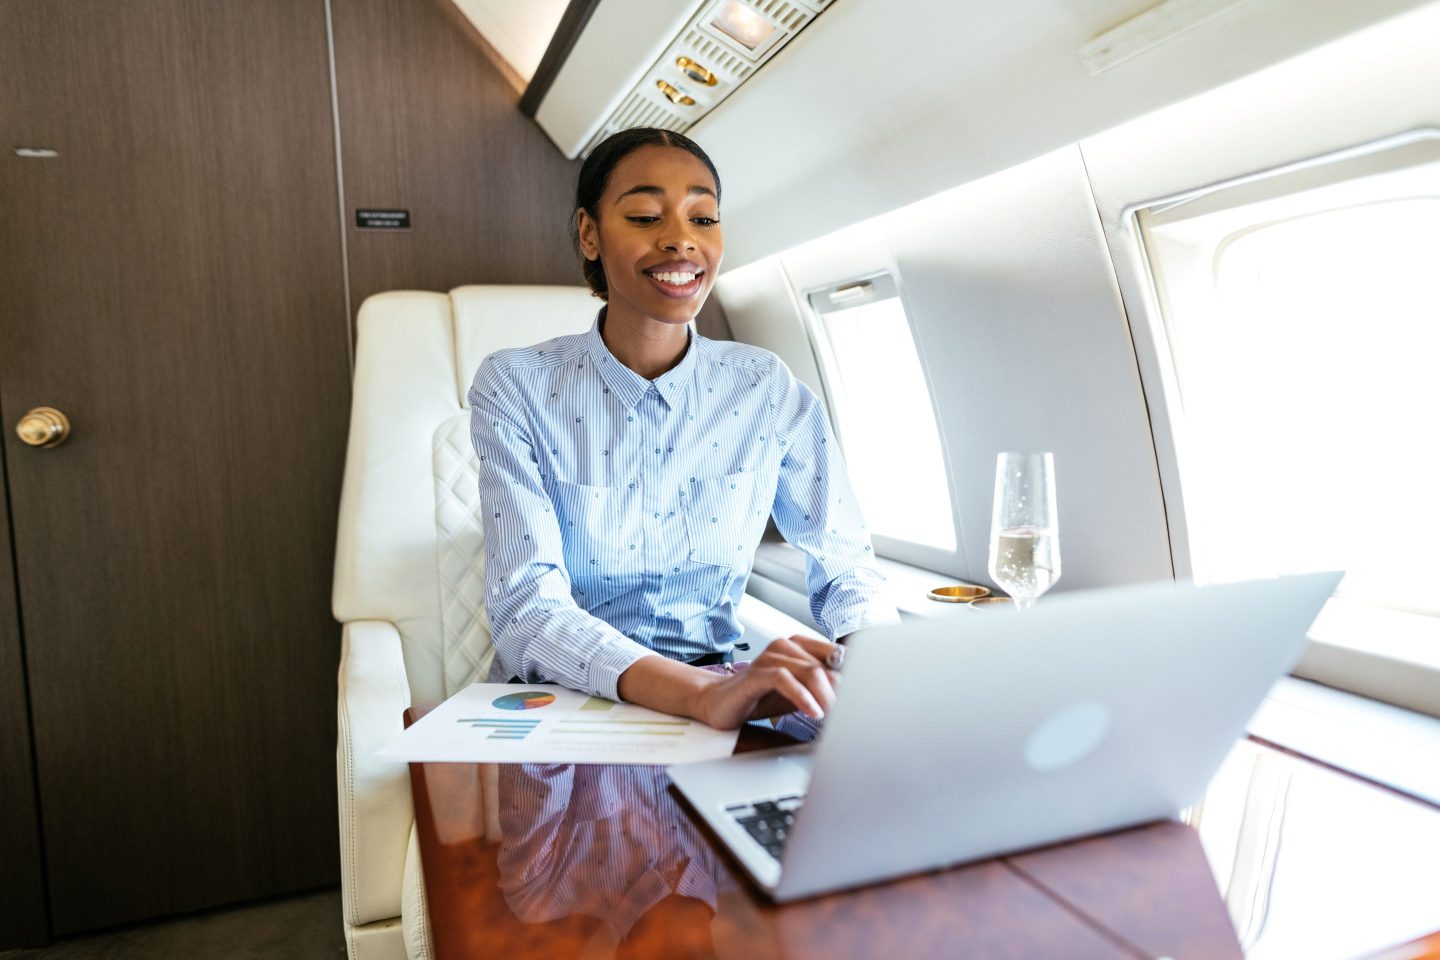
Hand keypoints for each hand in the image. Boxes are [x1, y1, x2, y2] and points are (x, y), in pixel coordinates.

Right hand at [695, 636, 840, 729]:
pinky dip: (803, 698)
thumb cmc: (760, 696)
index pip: (837, 655)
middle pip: (827, 665)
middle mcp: (786, 645)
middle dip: (843, 692)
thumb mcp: (798, 693)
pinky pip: (785, 680)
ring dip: (827, 697)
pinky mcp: (757, 673)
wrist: (719, 702)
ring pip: (810, 671)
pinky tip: (814, 712)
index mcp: (799, 645)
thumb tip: (854, 699)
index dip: (854, 676)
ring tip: (836, 717)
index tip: (865, 697)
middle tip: (853, 714)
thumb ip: (822, 690)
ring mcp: (770, 657)